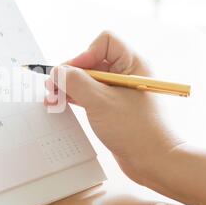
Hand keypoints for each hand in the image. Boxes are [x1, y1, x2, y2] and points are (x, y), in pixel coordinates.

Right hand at [45, 31, 182, 183]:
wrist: (153, 161)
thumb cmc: (135, 130)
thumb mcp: (100, 102)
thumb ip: (75, 82)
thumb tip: (57, 71)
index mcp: (132, 65)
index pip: (105, 42)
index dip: (85, 54)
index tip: (73, 74)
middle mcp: (126, 74)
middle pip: (92, 61)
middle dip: (70, 73)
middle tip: (53, 87)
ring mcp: (119, 91)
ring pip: (88, 79)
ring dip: (69, 86)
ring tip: (52, 98)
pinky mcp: (113, 106)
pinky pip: (90, 94)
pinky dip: (75, 97)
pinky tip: (61, 104)